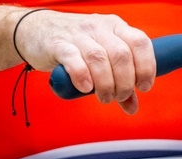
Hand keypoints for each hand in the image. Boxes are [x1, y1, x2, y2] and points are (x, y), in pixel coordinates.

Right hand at [13, 10, 155, 113]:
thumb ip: (119, 82)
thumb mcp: (102, 61)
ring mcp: (78, 34)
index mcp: (116, 27)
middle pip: (121, 55)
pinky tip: (85, 88)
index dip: (146, 67)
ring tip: (104, 97)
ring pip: (99, 58)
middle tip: (118, 97)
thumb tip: (132, 108)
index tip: (143, 87)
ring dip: (106, 85)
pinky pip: (74, 59)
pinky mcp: (58, 44)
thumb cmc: (75, 47)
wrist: (35, 30)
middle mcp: (99, 27)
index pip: (140, 42)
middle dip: (125, 83)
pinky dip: (82, 76)